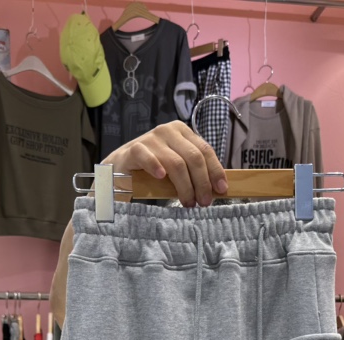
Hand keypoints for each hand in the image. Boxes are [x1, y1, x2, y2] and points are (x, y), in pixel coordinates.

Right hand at [102, 121, 227, 208]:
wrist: (121, 167)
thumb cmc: (154, 169)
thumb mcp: (177, 167)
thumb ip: (194, 171)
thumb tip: (218, 189)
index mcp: (182, 132)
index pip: (205, 150)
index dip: (215, 171)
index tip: (221, 190)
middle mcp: (167, 131)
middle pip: (193, 157)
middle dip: (202, 182)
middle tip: (204, 202)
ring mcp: (150, 139)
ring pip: (175, 162)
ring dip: (185, 186)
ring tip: (188, 202)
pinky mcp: (134, 149)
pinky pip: (147, 157)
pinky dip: (155, 166)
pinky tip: (161, 178)